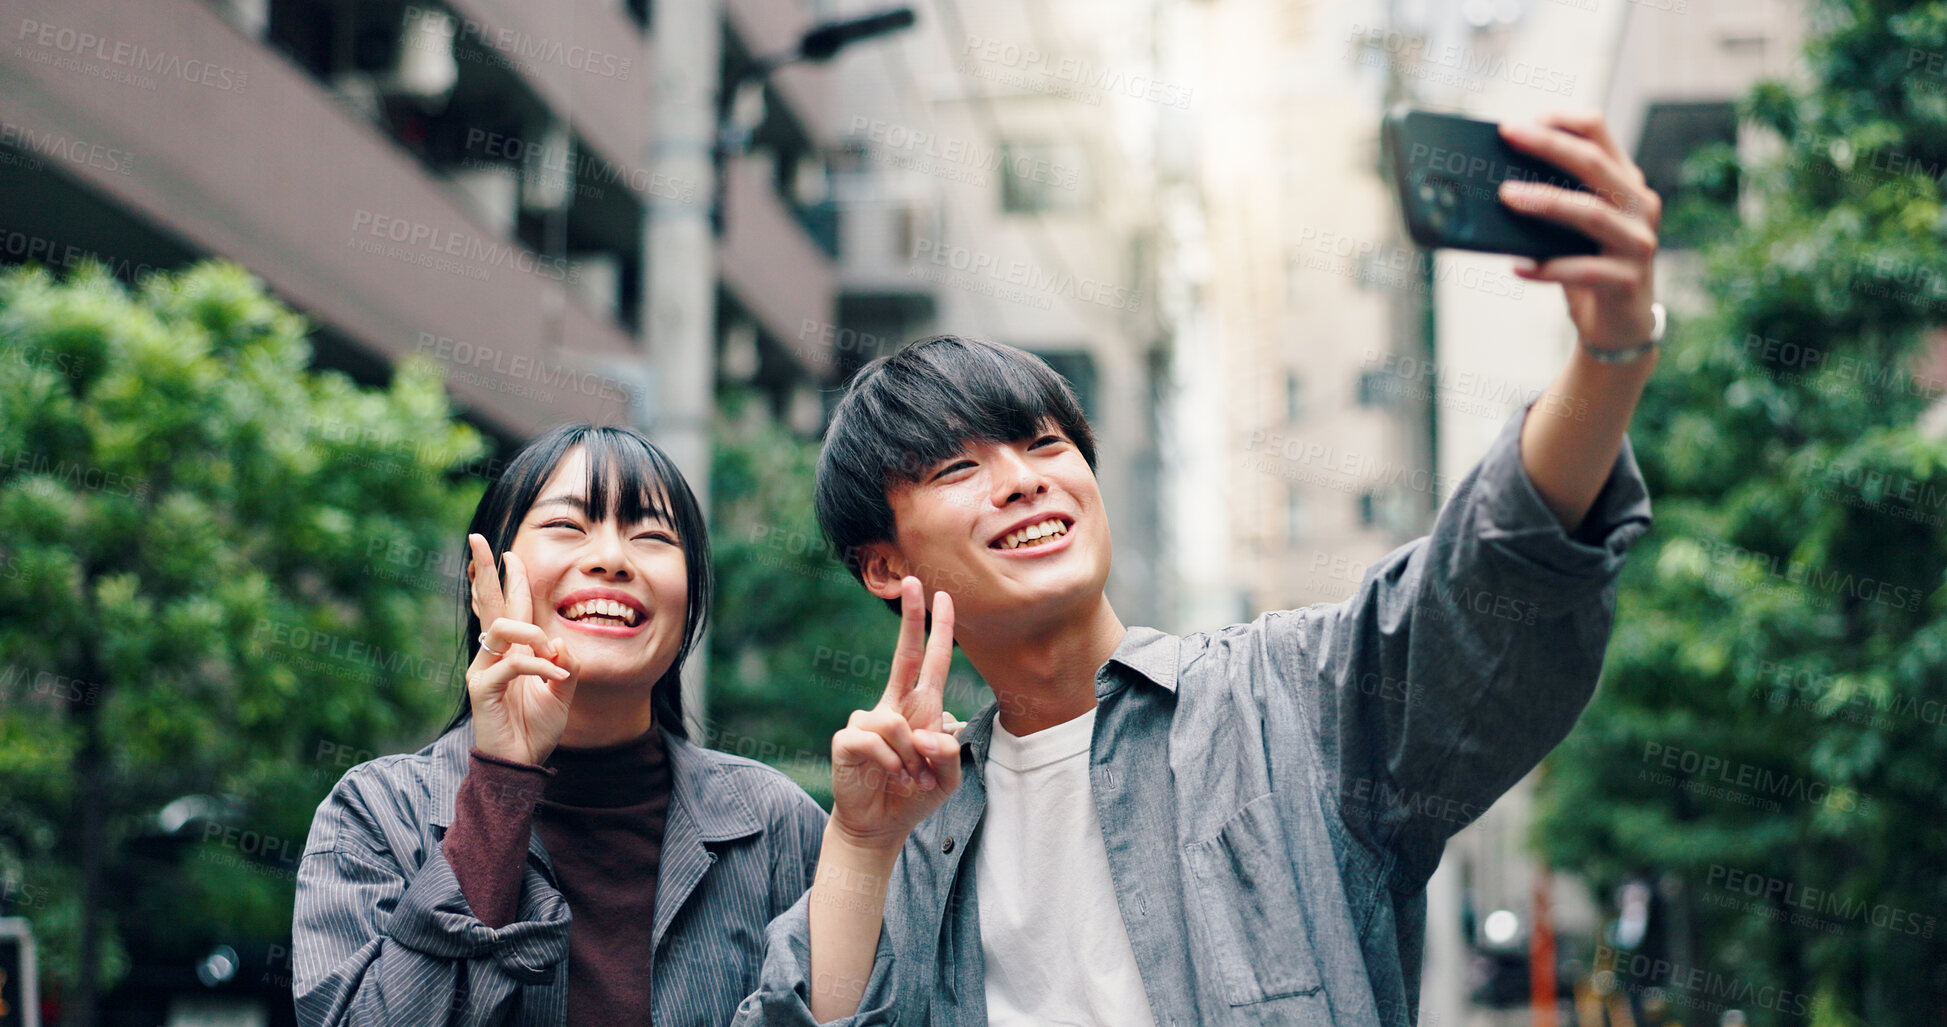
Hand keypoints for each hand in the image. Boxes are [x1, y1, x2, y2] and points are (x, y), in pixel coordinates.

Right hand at [466, 533, 579, 764]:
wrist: (520, 766)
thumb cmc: (536, 729)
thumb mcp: (562, 694)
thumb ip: (566, 666)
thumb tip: (559, 641)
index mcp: (514, 651)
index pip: (511, 607)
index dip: (511, 580)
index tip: (510, 552)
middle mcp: (495, 654)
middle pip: (487, 603)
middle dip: (484, 570)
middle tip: (476, 538)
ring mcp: (484, 669)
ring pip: (501, 628)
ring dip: (532, 634)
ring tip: (551, 656)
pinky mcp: (481, 689)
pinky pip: (509, 664)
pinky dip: (537, 667)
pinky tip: (554, 680)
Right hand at [827, 577, 961, 851]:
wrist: (877, 825)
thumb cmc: (913, 795)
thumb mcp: (947, 779)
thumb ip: (950, 755)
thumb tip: (931, 734)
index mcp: (919, 709)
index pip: (929, 661)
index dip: (937, 630)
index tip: (943, 596)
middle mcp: (892, 706)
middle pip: (903, 655)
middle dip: (911, 618)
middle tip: (913, 581)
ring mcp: (867, 720)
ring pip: (896, 723)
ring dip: (911, 757)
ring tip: (909, 778)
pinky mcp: (848, 739)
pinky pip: (876, 741)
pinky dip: (891, 763)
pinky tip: (890, 776)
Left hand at [1496, 110, 1662, 351]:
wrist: (1620, 327)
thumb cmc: (1588, 268)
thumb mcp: (1571, 229)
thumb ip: (1550, 202)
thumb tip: (1492, 186)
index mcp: (1624, 182)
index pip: (1599, 132)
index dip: (1559, 120)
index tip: (1518, 123)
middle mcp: (1638, 205)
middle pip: (1594, 163)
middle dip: (1548, 144)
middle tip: (1507, 135)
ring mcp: (1638, 242)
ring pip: (1591, 213)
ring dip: (1546, 201)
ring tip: (1506, 196)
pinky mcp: (1628, 281)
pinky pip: (1584, 271)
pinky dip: (1547, 268)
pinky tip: (1518, 267)